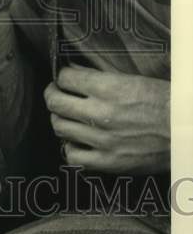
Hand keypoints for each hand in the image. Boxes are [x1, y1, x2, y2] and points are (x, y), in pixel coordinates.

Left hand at [44, 65, 169, 173]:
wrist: (186, 131)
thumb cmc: (165, 102)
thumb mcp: (133, 80)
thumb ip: (100, 77)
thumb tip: (72, 71)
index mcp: (109, 88)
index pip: (65, 78)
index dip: (61, 76)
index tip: (63, 78)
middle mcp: (101, 113)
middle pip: (55, 102)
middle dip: (53, 95)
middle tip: (57, 94)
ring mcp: (103, 140)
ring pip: (59, 127)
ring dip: (60, 119)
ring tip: (68, 116)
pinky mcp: (109, 162)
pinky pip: (73, 156)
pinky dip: (71, 147)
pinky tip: (78, 141)